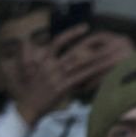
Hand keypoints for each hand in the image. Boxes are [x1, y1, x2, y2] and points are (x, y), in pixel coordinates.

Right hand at [13, 27, 134, 124]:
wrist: (27, 109)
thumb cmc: (31, 92)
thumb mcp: (33, 72)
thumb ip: (42, 61)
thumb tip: (47, 52)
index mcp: (43, 60)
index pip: (58, 41)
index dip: (72, 33)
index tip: (85, 27)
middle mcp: (50, 66)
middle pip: (73, 50)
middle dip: (89, 43)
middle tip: (105, 37)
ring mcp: (56, 77)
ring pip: (79, 63)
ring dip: (95, 58)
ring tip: (108, 52)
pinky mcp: (61, 88)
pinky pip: (80, 78)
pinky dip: (91, 73)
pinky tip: (101, 70)